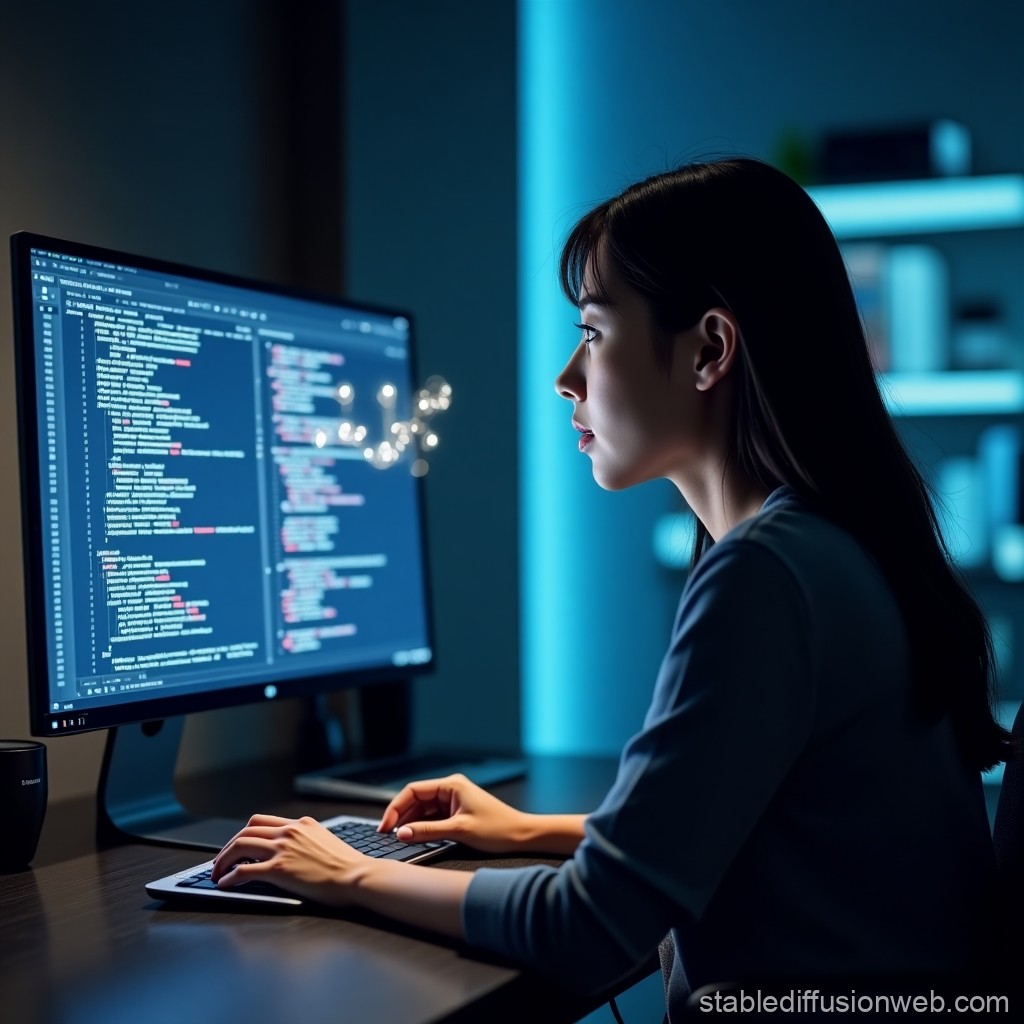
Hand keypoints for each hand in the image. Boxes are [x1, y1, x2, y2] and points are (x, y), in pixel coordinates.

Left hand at [211, 814, 366, 904]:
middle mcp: (290, 831)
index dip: (244, 833)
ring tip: (217, 873)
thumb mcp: (326, 842)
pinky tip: (225, 884)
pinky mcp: (279, 869)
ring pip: (240, 845)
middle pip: (246, 831)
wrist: (357, 876)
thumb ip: (308, 841)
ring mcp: (283, 849)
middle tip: (221, 861)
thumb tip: (294, 852)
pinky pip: (243, 870)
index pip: (262, 821)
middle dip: (228, 846)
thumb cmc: (348, 867)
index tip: (237, 846)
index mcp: (302, 824)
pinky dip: (229, 877)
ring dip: (223, 860)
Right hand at [378, 773, 528, 853]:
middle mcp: (451, 788)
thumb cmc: (497, 829)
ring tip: (398, 838)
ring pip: (423, 809)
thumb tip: (402, 834)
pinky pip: (432, 816)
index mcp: (451, 785)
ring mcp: (454, 800)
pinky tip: (414, 837)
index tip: (385, 825)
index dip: (396, 808)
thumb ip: (427, 831)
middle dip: (401, 816)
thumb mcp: (459, 831)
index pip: (413, 790)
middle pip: (416, 799)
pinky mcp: (456, 812)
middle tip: (387, 835)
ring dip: (410, 822)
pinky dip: (422, 826)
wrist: (521, 835)